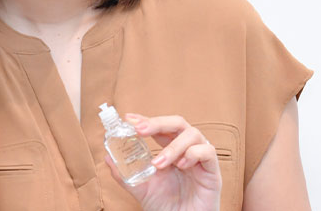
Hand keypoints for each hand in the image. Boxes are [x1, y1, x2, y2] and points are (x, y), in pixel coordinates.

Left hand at [104, 113, 221, 210]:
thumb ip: (125, 174)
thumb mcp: (141, 189)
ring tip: (159, 163)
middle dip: (157, 123)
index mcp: (171, 150)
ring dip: (173, 146)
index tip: (129, 118)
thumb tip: (107, 157)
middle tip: (140, 129)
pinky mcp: (213, 172)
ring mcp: (200, 159)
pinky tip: (181, 166)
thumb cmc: (167, 207)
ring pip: (192, 134)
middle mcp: (186, 150)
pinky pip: (208, 152)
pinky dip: (193, 154)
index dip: (146, 119)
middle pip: (177, 123)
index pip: (160, 127)